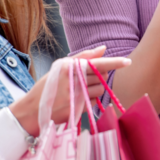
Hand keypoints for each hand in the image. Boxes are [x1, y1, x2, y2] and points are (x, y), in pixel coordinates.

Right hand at [9, 47, 129, 136]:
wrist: (31, 111)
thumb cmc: (48, 85)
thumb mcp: (61, 67)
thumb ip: (83, 57)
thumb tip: (104, 48)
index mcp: (70, 67)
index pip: (97, 64)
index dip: (115, 63)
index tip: (128, 62)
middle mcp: (73, 81)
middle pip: (102, 77)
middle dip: (100, 76)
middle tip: (87, 78)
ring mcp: (75, 96)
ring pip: (100, 90)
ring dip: (96, 89)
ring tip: (81, 89)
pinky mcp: (76, 109)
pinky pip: (94, 102)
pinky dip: (90, 100)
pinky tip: (78, 99)